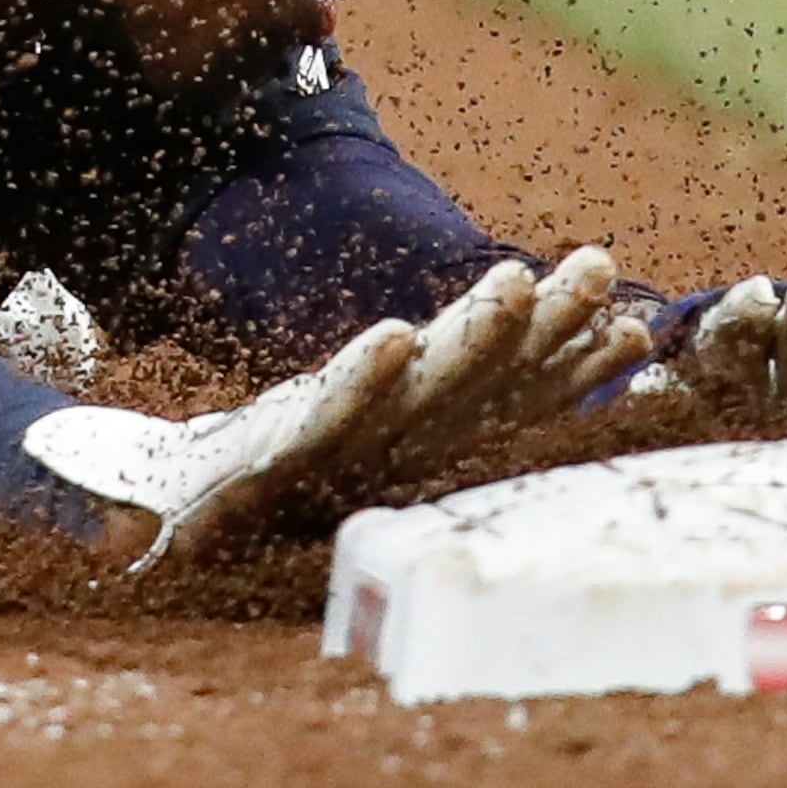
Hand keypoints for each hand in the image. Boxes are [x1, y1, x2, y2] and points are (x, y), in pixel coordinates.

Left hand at [20, 248, 652, 568]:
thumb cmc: (247, 478)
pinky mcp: (263, 462)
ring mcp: (327, 457)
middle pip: (473, 385)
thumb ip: (387, 395)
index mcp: (407, 444)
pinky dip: (356, 380)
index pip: (501, 400)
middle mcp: (381, 451)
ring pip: (413, 393)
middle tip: (597, 268)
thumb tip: (464, 360)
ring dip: (466, 340)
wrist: (147, 520)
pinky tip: (394, 337)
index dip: (568, 368)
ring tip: (516, 281)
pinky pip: (319, 415)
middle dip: (539, 331)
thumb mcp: (333, 427)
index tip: (639, 330)